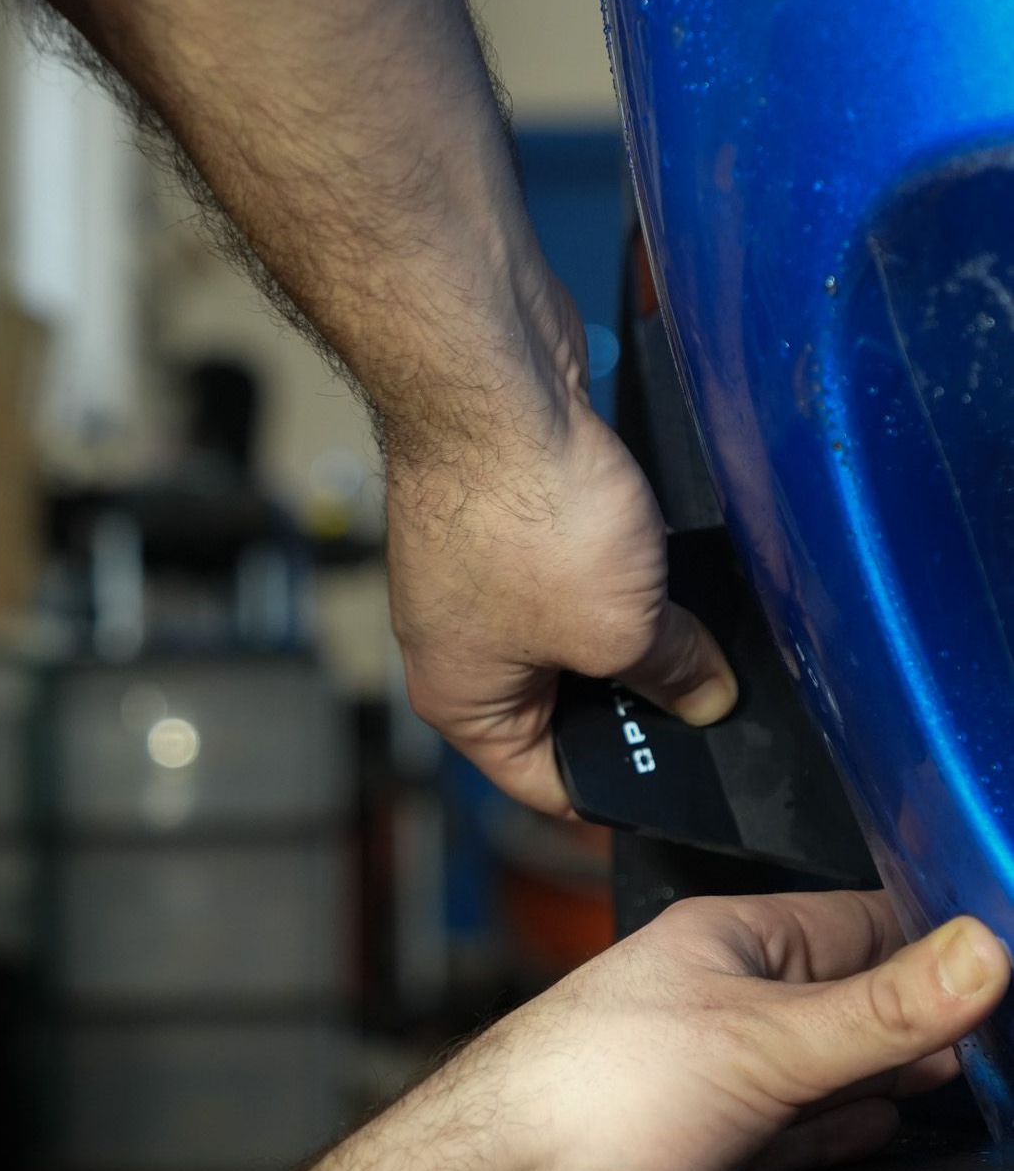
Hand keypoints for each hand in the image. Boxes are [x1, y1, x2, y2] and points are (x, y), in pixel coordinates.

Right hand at [385, 272, 737, 815]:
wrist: (492, 381)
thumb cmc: (524, 516)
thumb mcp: (622, 626)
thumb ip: (671, 672)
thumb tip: (706, 696)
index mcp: (463, 700)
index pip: (545, 781)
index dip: (620, 788)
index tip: (685, 781)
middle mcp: (458, 647)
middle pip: (562, 706)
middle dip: (636, 703)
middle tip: (712, 701)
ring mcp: (477, 580)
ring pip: (571, 633)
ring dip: (630, 630)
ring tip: (699, 631)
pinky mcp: (504, 519)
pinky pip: (569, 572)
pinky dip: (616, 574)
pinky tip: (667, 564)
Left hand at [432, 890, 1009, 1170]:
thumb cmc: (592, 1087)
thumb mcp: (764, 1038)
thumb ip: (883, 1007)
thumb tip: (986, 951)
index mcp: (730, 939)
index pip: (860, 923)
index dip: (935, 946)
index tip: (1002, 970)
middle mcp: (719, 998)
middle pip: (846, 1000)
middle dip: (917, 1019)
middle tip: (999, 1037)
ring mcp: (708, 1073)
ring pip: (820, 1069)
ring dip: (882, 1077)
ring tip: (964, 1078)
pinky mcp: (698, 1145)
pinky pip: (787, 1131)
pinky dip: (834, 1130)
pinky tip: (878, 1128)